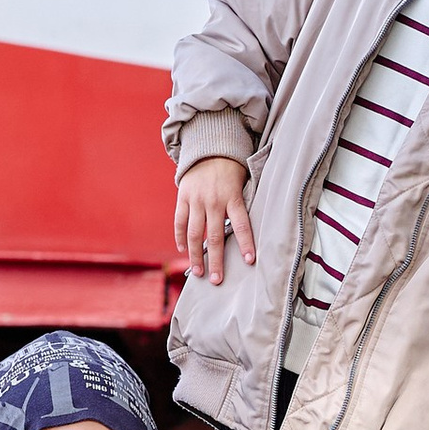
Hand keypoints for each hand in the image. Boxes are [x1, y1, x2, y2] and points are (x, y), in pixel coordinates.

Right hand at [174, 158, 256, 282]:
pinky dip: (181, 238)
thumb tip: (246, 235)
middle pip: (215, 236)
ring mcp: (196, 200)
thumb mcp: (243, 184)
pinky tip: (184, 251)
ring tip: (198, 272)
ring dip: (196, 256)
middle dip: (216, 261)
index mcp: (233, 197)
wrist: (209, 149)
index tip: (249, 261)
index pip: (241, 224)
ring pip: (195, 234)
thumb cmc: (232, 171)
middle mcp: (214, 201)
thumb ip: (242, 207)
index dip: (245, 243)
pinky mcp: (183, 198)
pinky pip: (180, 222)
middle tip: (217, 280)